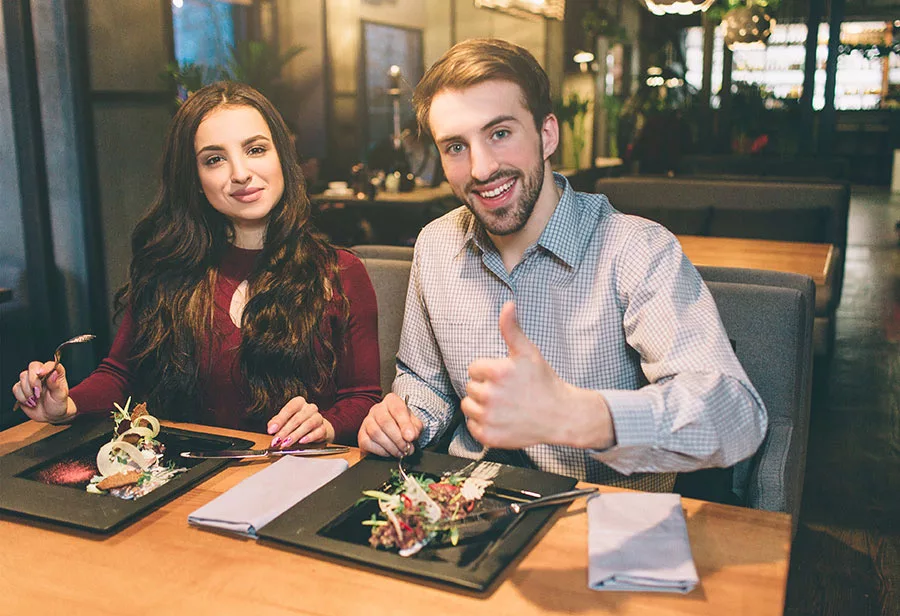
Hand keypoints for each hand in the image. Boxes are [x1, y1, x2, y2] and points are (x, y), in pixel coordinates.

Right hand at [12, 361, 72, 422]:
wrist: (50, 415)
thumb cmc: (58, 404)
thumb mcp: (60, 396)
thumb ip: (56, 385)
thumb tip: (53, 373)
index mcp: (56, 373)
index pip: (50, 364)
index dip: (45, 367)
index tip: (41, 374)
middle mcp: (43, 374)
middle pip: (33, 366)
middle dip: (33, 380)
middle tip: (38, 393)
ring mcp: (31, 380)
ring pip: (23, 376)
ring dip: (28, 391)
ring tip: (36, 400)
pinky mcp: (22, 388)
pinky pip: (16, 388)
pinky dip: (22, 397)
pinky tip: (30, 402)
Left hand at [267, 396, 333, 447]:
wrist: (315, 427)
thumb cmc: (297, 422)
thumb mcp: (284, 420)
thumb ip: (276, 422)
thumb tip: (271, 428)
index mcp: (299, 402)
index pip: (289, 409)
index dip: (279, 420)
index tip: (271, 430)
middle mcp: (310, 408)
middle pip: (297, 419)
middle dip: (285, 432)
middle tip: (277, 441)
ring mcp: (318, 417)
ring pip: (307, 425)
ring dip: (295, 435)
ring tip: (286, 443)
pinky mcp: (323, 428)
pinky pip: (317, 432)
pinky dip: (309, 437)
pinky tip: (301, 442)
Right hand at [358, 392, 422, 457]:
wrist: (395, 431)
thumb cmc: (404, 426)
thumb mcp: (415, 424)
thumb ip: (415, 428)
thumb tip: (410, 436)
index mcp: (391, 401)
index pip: (398, 409)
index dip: (405, 424)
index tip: (410, 437)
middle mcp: (377, 409)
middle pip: (385, 422)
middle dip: (398, 439)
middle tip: (406, 448)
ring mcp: (367, 421)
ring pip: (375, 433)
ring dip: (390, 446)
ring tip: (400, 452)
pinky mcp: (361, 434)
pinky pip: (367, 443)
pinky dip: (380, 451)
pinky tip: (389, 452)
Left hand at [462, 302, 614, 449]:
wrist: (560, 415)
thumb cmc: (544, 382)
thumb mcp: (528, 352)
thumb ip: (512, 329)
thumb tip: (508, 305)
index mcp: (497, 372)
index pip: (474, 368)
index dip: (488, 371)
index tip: (505, 377)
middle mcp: (491, 395)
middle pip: (470, 387)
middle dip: (485, 387)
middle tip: (506, 391)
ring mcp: (489, 418)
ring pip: (468, 406)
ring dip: (480, 405)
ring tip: (502, 405)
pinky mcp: (489, 436)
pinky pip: (472, 426)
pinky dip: (482, 424)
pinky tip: (500, 418)